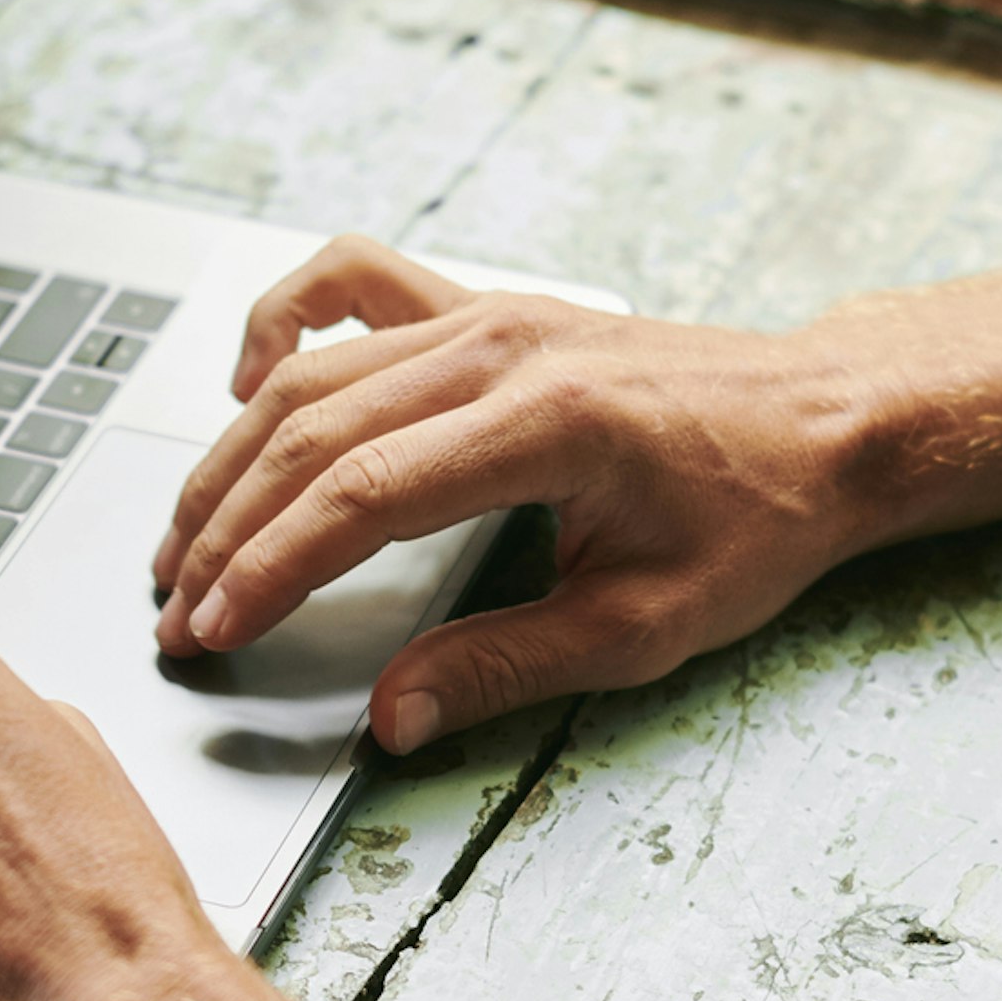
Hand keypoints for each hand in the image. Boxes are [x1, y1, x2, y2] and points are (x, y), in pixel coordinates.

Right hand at [154, 237, 886, 750]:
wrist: (824, 420)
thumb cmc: (754, 519)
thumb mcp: (646, 624)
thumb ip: (508, 667)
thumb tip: (393, 716)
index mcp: (549, 423)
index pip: (361, 496)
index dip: (270, 568)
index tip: (213, 629)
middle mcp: (505, 349)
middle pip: (315, 432)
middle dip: (227, 528)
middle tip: (178, 611)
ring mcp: (491, 314)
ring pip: (315, 371)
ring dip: (233, 456)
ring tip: (185, 537)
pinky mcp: (489, 306)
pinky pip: (356, 285)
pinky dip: (286, 327)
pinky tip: (249, 390)